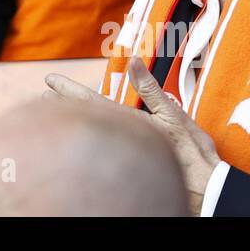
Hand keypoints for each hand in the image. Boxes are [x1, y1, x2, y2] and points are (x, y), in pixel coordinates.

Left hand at [45, 57, 221, 214]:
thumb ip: (150, 89)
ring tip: (56, 112)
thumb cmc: (193, 153)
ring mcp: (125, 152)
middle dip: (65, 105)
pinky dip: (93, 134)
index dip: (68, 89)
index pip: (90, 101)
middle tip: (44, 96)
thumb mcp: (174, 115)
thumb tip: (133, 60)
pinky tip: (89, 134)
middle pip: (86, 118)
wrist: (206, 190)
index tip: (49, 80)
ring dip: (76, 119)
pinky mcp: (132, 163)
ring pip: (93, 132)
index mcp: (127, 124)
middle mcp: (121, 138)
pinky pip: (105, 145)